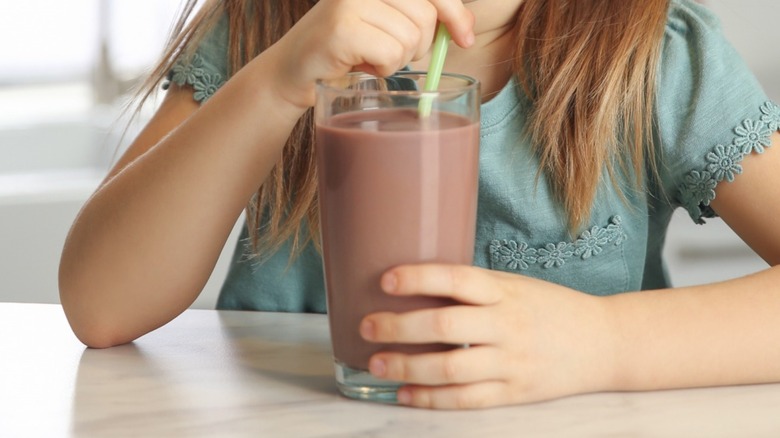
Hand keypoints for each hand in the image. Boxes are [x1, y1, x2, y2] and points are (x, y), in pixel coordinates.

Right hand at [269, 0, 474, 108]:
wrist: (294, 70)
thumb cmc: (347, 48)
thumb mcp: (388, 23)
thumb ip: (424, 16)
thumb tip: (466, 28)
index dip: (456, 12)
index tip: (464, 38)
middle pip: (426, 15)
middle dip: (418, 45)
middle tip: (391, 53)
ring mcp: (351, 1)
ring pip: (409, 39)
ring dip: (396, 60)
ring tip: (369, 57)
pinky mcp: (342, 28)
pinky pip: (391, 56)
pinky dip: (383, 70)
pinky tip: (360, 65)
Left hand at [359, 264, 617, 408]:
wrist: (605, 342)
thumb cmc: (550, 307)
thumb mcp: (516, 286)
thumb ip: (474, 290)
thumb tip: (416, 287)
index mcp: (506, 291)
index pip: (457, 279)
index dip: (419, 278)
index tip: (386, 280)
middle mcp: (507, 325)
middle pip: (445, 327)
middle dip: (398, 327)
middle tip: (366, 326)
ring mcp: (512, 362)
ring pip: (450, 368)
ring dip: (407, 368)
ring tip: (376, 363)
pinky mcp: (515, 392)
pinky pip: (467, 400)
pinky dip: (431, 399)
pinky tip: (405, 395)